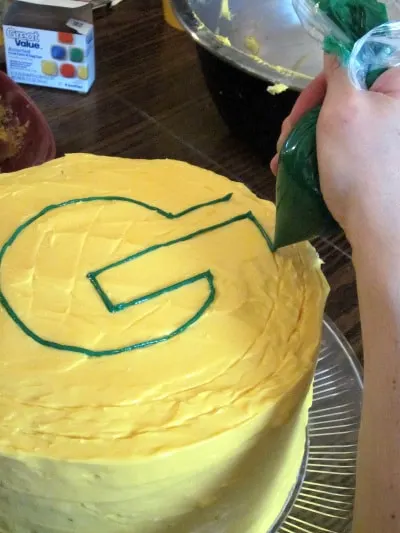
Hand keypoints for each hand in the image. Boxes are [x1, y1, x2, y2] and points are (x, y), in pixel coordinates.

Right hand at [271, 56, 399, 250]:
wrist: (375, 224)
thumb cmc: (359, 165)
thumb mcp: (344, 109)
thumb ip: (339, 72)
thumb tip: (336, 47)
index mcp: (396, 88)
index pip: (353, 66)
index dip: (321, 85)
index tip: (301, 110)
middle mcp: (392, 109)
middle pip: (339, 97)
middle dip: (306, 118)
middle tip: (286, 139)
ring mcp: (382, 138)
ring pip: (332, 124)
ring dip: (302, 139)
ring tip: (281, 160)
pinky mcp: (371, 161)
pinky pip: (336, 146)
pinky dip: (312, 154)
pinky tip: (290, 169)